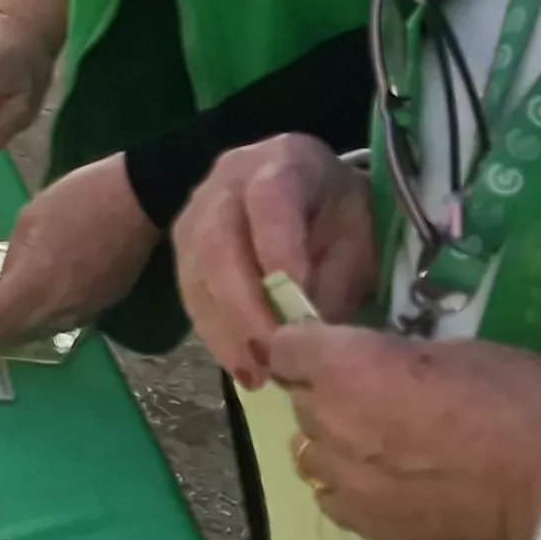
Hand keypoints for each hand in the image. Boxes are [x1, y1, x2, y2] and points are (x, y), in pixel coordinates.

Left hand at [0, 153, 156, 354]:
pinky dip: (39, 326)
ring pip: (40, 333)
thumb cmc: (79, 200)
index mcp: (35, 283)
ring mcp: (85, 310)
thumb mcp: (30, 220)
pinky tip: (29, 318)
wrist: (140, 200)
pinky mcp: (103, 306)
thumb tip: (4, 286)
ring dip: (12, 336)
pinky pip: (62, 324)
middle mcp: (59, 307)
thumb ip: (14, 260)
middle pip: (15, 335)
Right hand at [171, 134, 378, 385]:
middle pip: (218, 244)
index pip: (270, 201)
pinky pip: (191, 295)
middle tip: (273, 358)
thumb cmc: (336, 209)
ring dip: (226, 330)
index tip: (300, 308)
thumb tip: (315, 335)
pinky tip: (242, 367)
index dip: (279, 251)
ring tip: (257, 376)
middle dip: (245, 308)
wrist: (292, 182)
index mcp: (282, 163)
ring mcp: (194, 215)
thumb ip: (339, 275)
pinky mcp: (182, 249)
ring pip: (197, 274)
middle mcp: (225, 183)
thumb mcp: (358, 230)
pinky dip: (216, 336)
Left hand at [264, 323, 540, 539]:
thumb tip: (374, 365)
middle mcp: (327, 421)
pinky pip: (333, 497)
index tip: (339, 352)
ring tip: (385, 446)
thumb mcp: (451, 348)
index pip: (285, 348)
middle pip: (302, 401)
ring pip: (311, 451)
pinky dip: (351, 487)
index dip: (311, 348)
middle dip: (329, 394)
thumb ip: (391, 355)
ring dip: (336, 443)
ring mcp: (342, 478)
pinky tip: (391, 483)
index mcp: (343, 367)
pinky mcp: (363, 523)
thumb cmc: (516, 398)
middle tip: (379, 398)